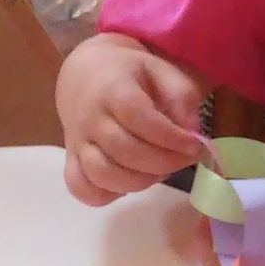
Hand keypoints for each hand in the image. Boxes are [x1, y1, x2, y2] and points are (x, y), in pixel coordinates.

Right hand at [54, 35, 204, 206]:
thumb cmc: (129, 75)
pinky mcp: (71, 161)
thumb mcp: (161, 70)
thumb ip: (181, 97)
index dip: (169, 137)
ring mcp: (77, 143)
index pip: (139, 117)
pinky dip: (106, 195)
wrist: (84, 75)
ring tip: (159, 171)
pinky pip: (80, 188)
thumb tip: (192, 131)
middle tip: (184, 159)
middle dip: (163, 162)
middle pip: (124, 150)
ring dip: (138, 182)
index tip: (194, 145)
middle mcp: (90, 118)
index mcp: (113, 89)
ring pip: (102, 174)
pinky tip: (128, 184)